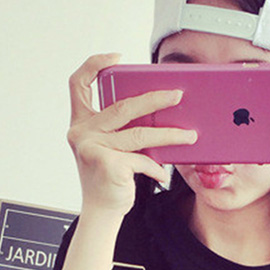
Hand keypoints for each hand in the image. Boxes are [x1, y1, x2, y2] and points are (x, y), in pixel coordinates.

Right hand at [67, 53, 196, 218]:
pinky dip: (156, 167)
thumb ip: (123, 129)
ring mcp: (93, 147)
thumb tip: (162, 110)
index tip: (116, 58)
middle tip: (178, 95)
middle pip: (123, 106)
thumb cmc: (110, 178)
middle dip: (155, 99)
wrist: (101, 212)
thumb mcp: (112, 147)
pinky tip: (163, 173)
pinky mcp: (108, 164)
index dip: (94, 65)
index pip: (79, 84)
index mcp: (81, 122)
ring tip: (190, 135)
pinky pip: (141, 160)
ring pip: (140, 135)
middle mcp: (82, 132)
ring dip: (170, 135)